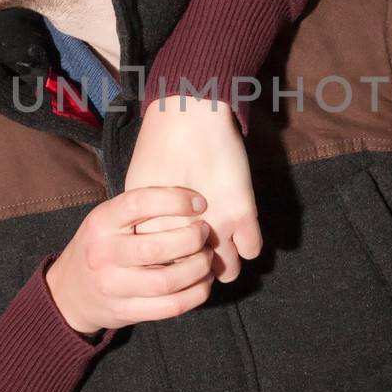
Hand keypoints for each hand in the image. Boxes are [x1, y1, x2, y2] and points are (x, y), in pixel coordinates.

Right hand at [46, 187, 216, 334]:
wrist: (70, 292)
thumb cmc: (101, 246)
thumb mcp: (108, 220)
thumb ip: (141, 210)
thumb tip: (194, 201)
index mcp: (100, 223)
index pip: (139, 203)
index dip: (175, 200)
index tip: (200, 203)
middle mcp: (103, 254)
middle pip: (156, 248)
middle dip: (192, 239)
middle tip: (205, 232)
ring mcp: (113, 287)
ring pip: (167, 281)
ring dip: (198, 268)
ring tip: (207, 257)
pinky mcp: (126, 311)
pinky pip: (171, 306)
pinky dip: (196, 293)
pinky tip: (203, 281)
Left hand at [125, 96, 261, 283]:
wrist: (187, 114)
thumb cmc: (159, 147)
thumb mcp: (139, 190)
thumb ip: (144, 223)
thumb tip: (148, 246)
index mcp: (154, 230)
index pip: (164, 273)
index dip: (174, 269)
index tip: (179, 259)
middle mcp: (183, 233)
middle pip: (196, 277)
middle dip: (200, 272)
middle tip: (202, 254)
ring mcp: (216, 224)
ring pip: (228, 271)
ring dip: (226, 263)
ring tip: (223, 248)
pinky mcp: (242, 211)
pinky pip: (252, 249)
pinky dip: (248, 245)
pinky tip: (242, 232)